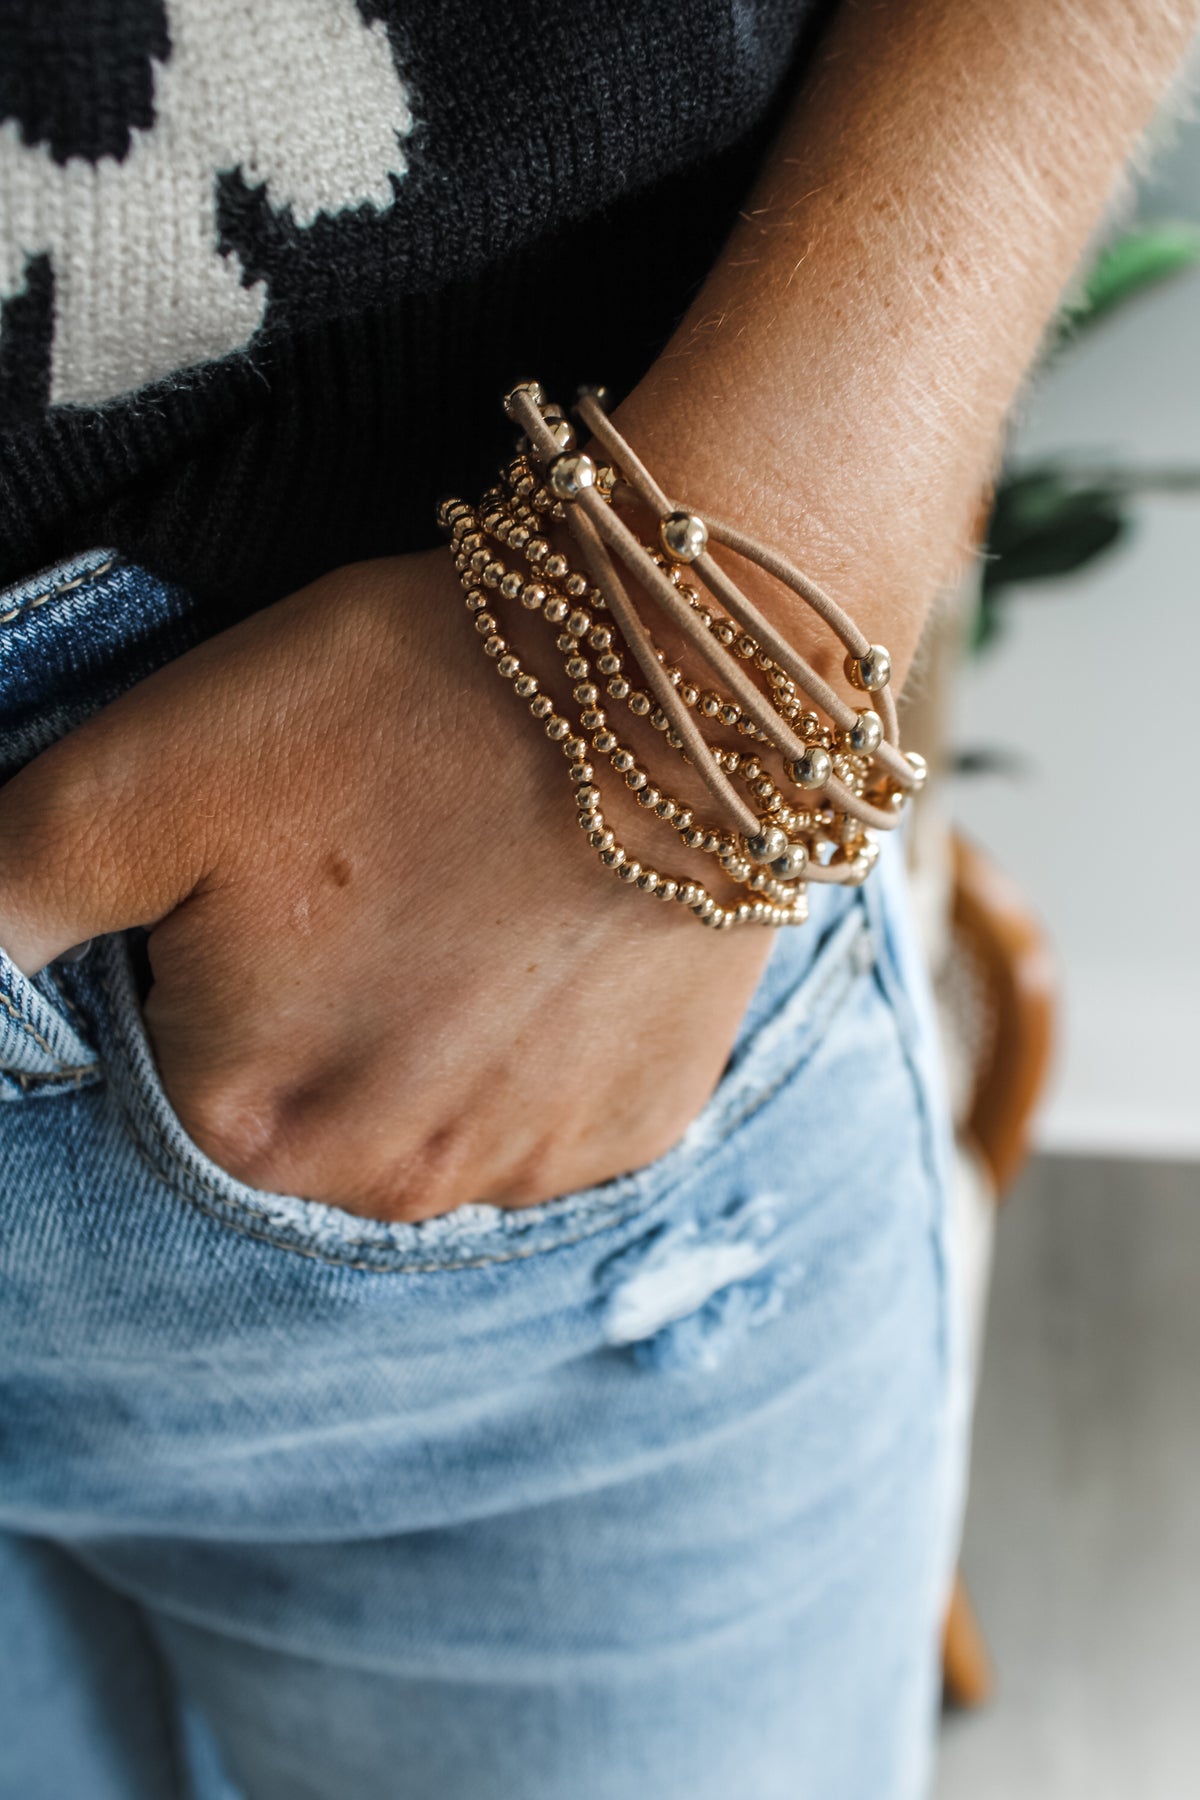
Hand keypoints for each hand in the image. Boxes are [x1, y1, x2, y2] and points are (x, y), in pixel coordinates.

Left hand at [0, 552, 771, 1219]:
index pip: (179, 1062)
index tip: (281, 857)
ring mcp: (529, 1169)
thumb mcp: (139, 780)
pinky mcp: (638, 1126)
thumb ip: (0, 897)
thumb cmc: (396, 710)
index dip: (215, 947)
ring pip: (430, 1113)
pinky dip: (536, 1040)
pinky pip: (547, 1110)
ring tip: (475, 890)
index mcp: (247, 1121)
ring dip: (432, 1028)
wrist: (665, 679)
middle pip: (309, 1105)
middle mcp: (388, 1186)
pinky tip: (552, 936)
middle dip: (322, 1002)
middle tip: (385, 861)